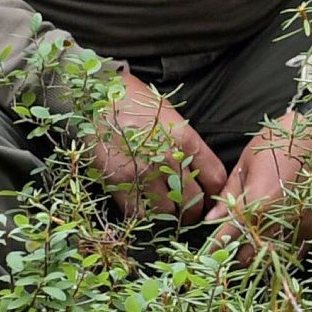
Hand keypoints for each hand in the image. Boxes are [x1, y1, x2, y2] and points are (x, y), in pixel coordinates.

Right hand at [90, 71, 224, 223]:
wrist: (96, 95)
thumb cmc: (133, 100)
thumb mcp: (169, 114)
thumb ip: (185, 143)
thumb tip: (196, 170)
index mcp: (185, 140)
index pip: (215, 178)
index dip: (214, 192)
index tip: (208, 194)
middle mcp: (168, 159)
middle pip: (193, 202)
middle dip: (193, 210)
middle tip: (188, 211)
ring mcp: (143, 174)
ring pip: (167, 213)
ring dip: (169, 215)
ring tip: (166, 211)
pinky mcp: (120, 184)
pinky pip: (139, 214)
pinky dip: (143, 215)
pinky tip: (143, 207)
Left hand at [212, 114, 311, 260]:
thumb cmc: (275, 142)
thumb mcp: (246, 164)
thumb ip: (230, 195)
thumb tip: (211, 219)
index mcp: (258, 200)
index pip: (230, 234)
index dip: (215, 248)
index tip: (205, 258)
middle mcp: (279, 217)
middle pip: (251, 253)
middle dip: (235, 256)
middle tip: (226, 255)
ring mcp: (301, 223)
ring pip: (274, 257)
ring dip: (258, 258)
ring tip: (247, 253)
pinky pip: (297, 250)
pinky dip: (283, 252)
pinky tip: (274, 247)